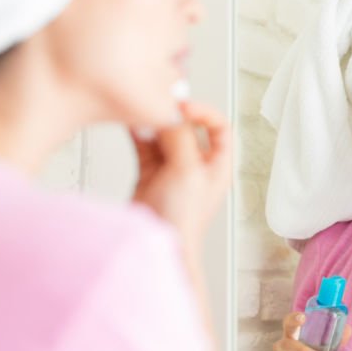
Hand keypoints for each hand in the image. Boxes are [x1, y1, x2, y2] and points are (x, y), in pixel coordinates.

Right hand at [130, 100, 230, 252]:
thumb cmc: (182, 221)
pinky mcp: (151, 175)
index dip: (203, 112)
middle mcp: (198, 166)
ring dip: (154, 123)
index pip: (219, 127)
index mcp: (218, 166)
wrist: (158, 246)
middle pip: (188, 128)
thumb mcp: (187, 172)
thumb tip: (171, 111)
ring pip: (165, 136)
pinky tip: (132, 124)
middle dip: (173, 115)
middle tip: (158, 104)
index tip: (182, 106)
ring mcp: (174, 170)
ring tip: (142, 112)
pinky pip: (146, 147)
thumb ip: (180, 138)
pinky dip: (139, 135)